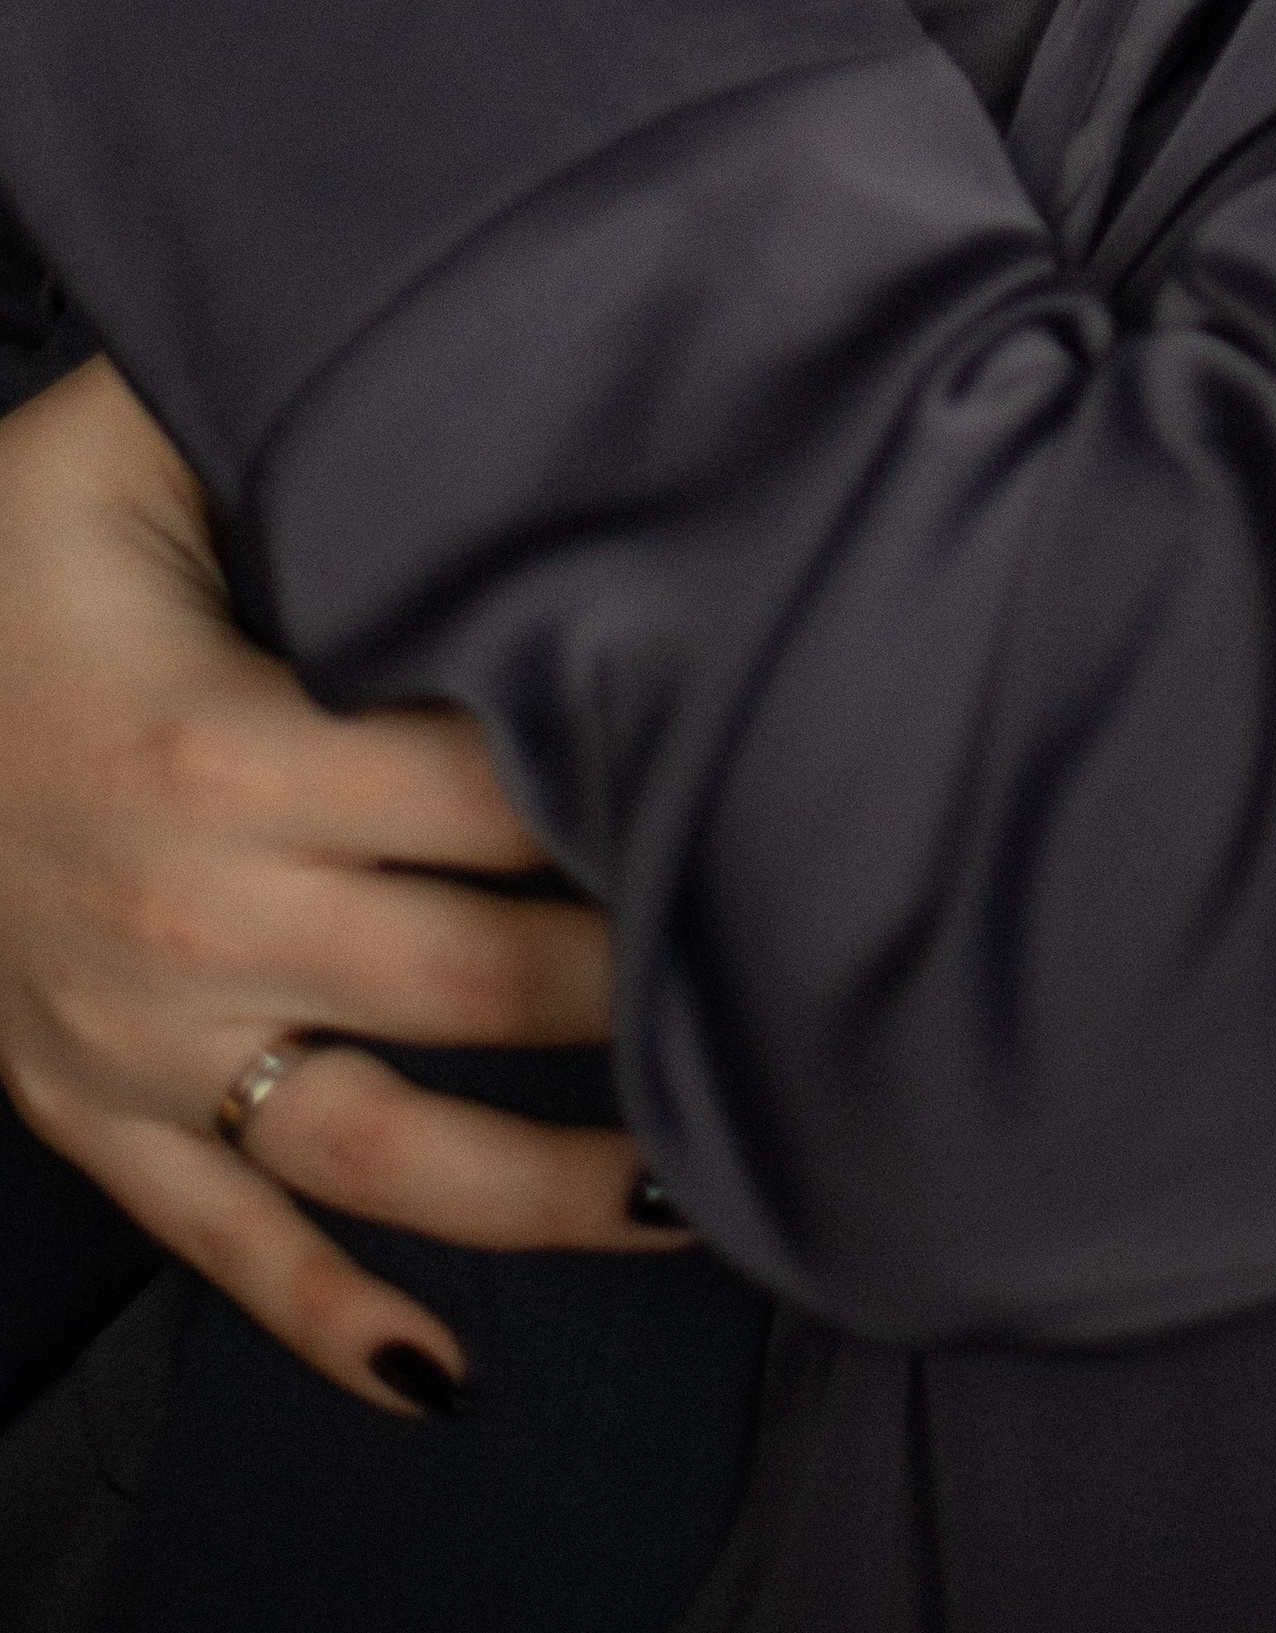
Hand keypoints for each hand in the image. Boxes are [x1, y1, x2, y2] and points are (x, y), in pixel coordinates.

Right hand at [0, 362, 685, 1415]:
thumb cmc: (10, 564)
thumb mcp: (117, 442)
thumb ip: (282, 391)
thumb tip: (460, 316)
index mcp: (219, 745)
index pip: (484, 788)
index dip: (626, 789)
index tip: (760, 777)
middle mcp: (191, 915)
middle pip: (479, 976)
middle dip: (641, 983)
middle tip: (784, 963)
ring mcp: (141, 1042)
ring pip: (384, 1148)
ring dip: (551, 1186)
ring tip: (704, 1181)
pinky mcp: (97, 1116)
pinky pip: (225, 1244)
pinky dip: (331, 1319)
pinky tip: (447, 1372)